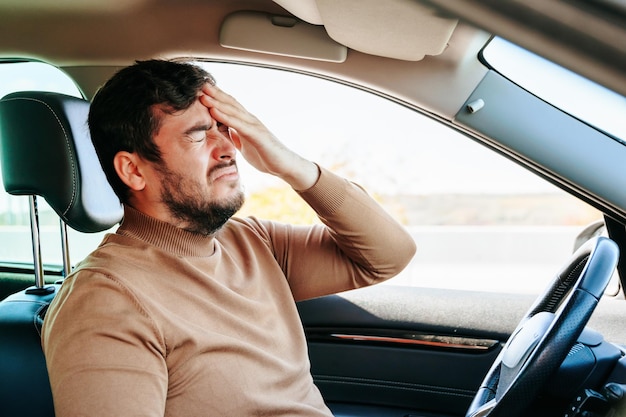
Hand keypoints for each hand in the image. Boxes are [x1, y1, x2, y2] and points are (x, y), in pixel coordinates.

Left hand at [199, 83, 318, 189]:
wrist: (285, 167)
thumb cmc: (266, 157)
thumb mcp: (245, 145)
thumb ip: (236, 136)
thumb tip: (226, 130)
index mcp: (246, 123)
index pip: (229, 106)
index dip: (216, 97)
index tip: (201, 90)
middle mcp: (250, 120)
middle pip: (230, 103)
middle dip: (215, 93)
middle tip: (199, 83)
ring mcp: (254, 126)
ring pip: (233, 110)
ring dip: (216, 101)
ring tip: (203, 94)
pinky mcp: (257, 135)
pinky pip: (238, 124)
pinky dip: (225, 117)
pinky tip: (213, 111)